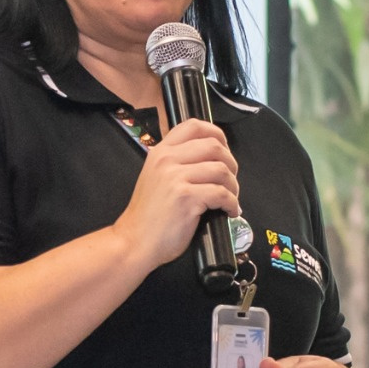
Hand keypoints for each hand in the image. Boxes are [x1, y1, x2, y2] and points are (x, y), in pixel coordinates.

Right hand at [112, 117, 238, 267]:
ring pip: (221, 170)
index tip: (225, 150)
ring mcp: (175, 178)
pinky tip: (229, 211)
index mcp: (160, 152)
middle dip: (231, 164)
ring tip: (230, 199)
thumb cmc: (148, 216)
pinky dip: (232, 203)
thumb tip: (211, 159)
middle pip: (214, 146)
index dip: (217, 134)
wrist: (134, 241)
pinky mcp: (186, 197)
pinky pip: (222, 194)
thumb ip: (176, 164)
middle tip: (230, 181)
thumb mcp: (155, 178)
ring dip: (233, 186)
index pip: (194, 126)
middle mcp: (167, 160)